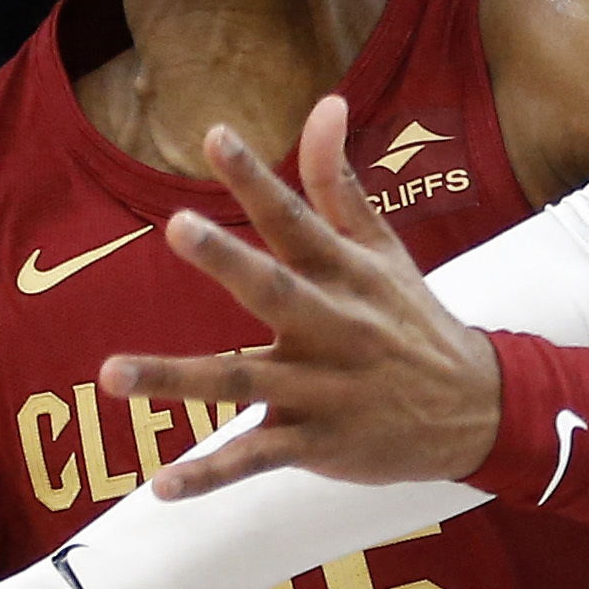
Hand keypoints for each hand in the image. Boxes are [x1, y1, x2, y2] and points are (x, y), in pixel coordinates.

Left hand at [97, 96, 505, 499]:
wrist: (476, 411)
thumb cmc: (415, 323)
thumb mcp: (385, 251)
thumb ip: (340, 183)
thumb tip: (324, 103)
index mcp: (346, 275)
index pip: (297, 218)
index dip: (258, 177)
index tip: (215, 136)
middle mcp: (333, 327)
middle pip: (275, 289)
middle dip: (228, 259)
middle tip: (179, 226)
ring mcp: (323, 389)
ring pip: (242, 381)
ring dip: (177, 379)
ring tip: (112, 374)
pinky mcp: (318, 442)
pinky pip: (256, 459)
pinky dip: (210, 474)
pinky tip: (161, 485)